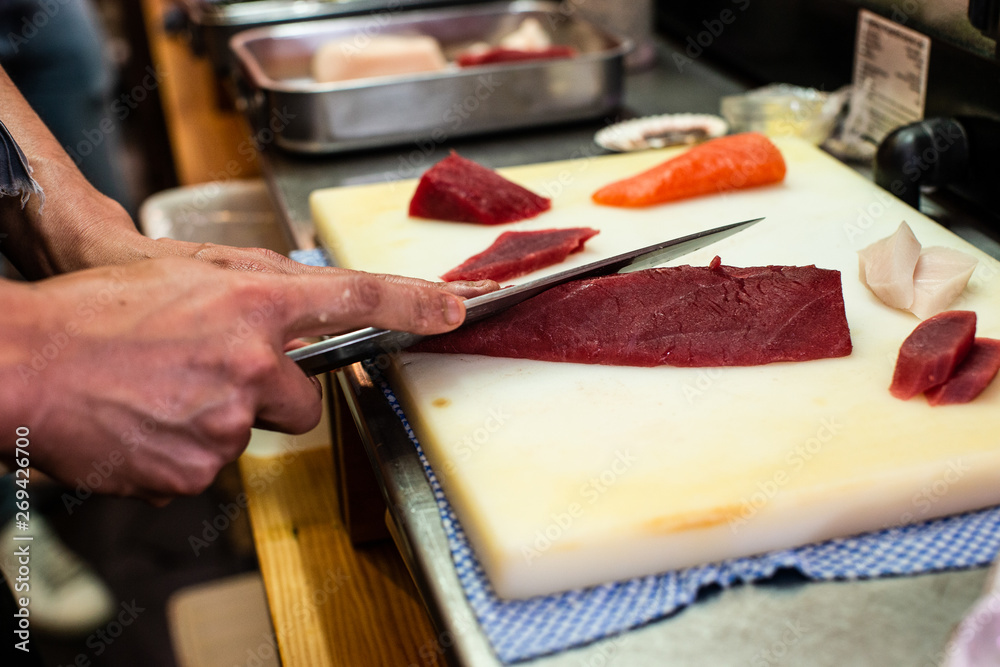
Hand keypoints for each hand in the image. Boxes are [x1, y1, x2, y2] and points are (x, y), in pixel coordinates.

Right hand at [11, 257, 482, 502]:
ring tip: (165, 392)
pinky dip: (190, 449)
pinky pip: (215, 465)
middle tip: (210, 372)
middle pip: (305, 399)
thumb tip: (305, 294)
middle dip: (272, 392)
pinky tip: (151, 422)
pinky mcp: (196, 471)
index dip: (412, 305)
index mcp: (251, 307)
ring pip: (255, 433)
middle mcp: (251, 366)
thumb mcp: (184, 273)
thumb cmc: (98, 314)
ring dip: (224, 419)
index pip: (354, 300)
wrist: (26, 367)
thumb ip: (256, 284)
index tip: (454, 309)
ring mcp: (225, 424)